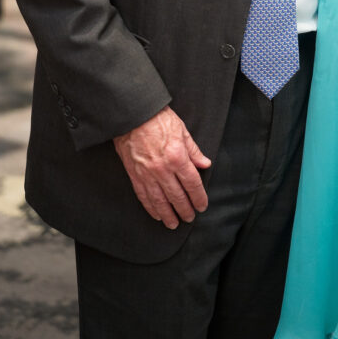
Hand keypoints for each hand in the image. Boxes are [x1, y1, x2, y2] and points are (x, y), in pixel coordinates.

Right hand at [113, 107, 211, 228]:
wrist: (133, 115)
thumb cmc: (158, 118)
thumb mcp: (182, 130)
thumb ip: (194, 151)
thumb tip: (205, 164)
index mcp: (177, 157)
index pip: (192, 183)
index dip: (199, 197)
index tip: (202, 205)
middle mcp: (163, 169)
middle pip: (177, 196)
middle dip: (185, 209)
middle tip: (190, 218)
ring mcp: (147, 174)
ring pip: (160, 201)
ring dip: (169, 214)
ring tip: (174, 224)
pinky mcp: (135, 175)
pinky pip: (144, 196)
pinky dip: (151, 208)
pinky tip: (157, 214)